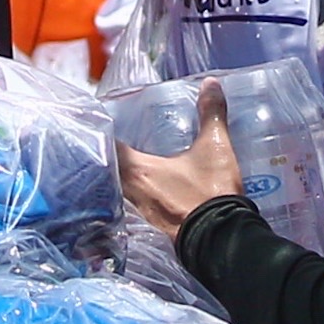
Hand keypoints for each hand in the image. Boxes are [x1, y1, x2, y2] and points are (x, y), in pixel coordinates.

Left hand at [117, 81, 244, 232]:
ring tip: (132, 165)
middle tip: (118, 143)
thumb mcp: (215, 148)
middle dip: (112, 157)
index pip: (107, 148)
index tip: (101, 124)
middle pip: (110, 170)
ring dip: (123, 178)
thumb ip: (211, 114)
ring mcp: (140, 214)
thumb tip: (210, 83)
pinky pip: (134, 208)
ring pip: (121, 191)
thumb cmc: (212, 191)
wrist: (222, 239)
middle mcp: (131, 193)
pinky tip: (149, 191)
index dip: (102, 135)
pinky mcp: (151, 230)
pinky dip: (135, 197)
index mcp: (138, 171)